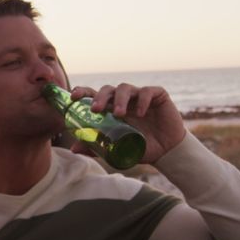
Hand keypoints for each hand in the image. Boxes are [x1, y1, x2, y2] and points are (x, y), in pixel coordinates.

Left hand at [70, 83, 185, 162]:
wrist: (166, 152)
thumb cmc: (140, 148)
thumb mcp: (117, 149)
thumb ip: (96, 148)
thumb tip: (74, 149)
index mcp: (111, 109)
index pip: (94, 94)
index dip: (82, 92)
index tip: (73, 97)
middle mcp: (124, 100)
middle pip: (107, 89)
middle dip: (100, 97)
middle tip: (95, 110)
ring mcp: (139, 96)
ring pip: (125, 88)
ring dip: (120, 100)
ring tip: (119, 114)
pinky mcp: (157, 95)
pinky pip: (147, 92)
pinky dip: (142, 100)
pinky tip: (141, 113)